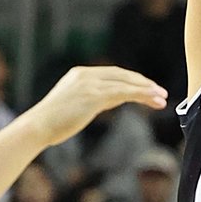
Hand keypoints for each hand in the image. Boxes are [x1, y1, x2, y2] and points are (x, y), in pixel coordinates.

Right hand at [32, 65, 167, 147]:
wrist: (37, 127)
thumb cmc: (53, 123)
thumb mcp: (75, 105)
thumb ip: (95, 98)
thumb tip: (115, 99)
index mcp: (79, 74)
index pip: (113, 74)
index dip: (132, 81)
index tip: (147, 88)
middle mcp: (85, 75)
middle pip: (122, 75)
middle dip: (143, 84)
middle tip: (161, 93)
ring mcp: (89, 84)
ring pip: (126, 83)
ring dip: (147, 90)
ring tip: (162, 98)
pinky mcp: (93, 95)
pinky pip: (123, 92)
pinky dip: (141, 95)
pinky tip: (153, 99)